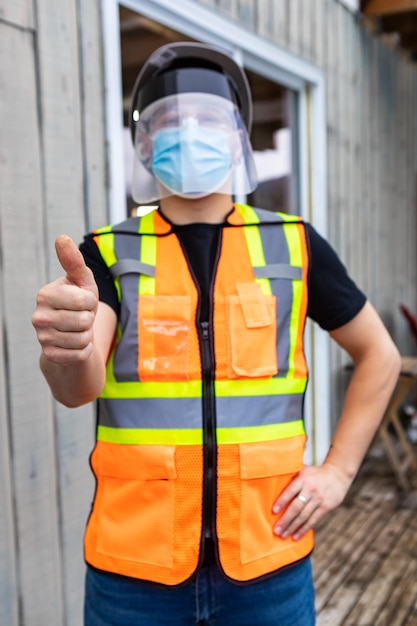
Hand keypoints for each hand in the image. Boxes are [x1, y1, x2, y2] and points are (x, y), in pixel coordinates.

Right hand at [32, 235, 98, 364]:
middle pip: (84, 321)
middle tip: (81, 317)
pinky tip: (75, 343)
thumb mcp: (81, 281)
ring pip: (83, 339)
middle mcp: (39, 317)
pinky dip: (84, 350)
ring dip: (87, 335)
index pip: (85, 300)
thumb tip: (62, 238)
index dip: (92, 302)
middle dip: (90, 319)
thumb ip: (73, 261)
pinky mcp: (50, 356)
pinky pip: (80, 354)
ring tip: (78, 329)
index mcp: (45, 294)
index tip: (84, 301)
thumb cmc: (79, 302)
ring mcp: (42, 338)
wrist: (72, 332)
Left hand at [271, 462, 351, 540]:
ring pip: (304, 516)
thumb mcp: (303, 470)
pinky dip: (304, 529)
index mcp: (303, 478)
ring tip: (283, 535)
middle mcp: (310, 489)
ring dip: (292, 527)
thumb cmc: (314, 474)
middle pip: (296, 507)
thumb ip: (291, 475)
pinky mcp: (326, 507)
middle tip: (276, 530)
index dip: (282, 501)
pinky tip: (296, 536)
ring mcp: (319, 499)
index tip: (274, 511)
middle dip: (285, 520)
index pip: (291, 490)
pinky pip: (313, 520)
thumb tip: (271, 478)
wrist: (337, 475)